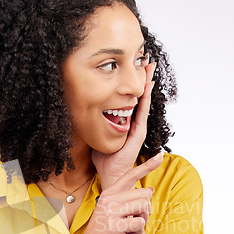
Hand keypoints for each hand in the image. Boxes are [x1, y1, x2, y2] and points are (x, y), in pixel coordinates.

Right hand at [75, 152, 162, 233]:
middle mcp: (108, 199)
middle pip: (143, 195)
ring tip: (130, 229)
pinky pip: (139, 223)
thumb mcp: (115, 214)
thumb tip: (149, 190)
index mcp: (109, 193)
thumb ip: (129, 201)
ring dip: (142, 222)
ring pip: (143, 207)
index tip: (161, 155)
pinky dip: (137, 233)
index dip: (147, 166)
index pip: (131, 175)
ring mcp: (110, 212)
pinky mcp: (114, 227)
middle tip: (134, 222)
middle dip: (146, 210)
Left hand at [92, 61, 156, 188]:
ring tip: (150, 68)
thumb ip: (97, 124)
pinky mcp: (138, 133)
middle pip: (140, 96)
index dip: (133, 84)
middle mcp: (135, 123)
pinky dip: (146, 98)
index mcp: (126, 123)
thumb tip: (84, 112)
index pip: (131, 99)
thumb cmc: (104, 158)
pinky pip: (142, 112)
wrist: (110, 172)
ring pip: (144, 101)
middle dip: (143, 79)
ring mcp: (138, 127)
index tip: (134, 68)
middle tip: (147, 61)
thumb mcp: (98, 135)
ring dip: (147, 84)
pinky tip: (147, 85)